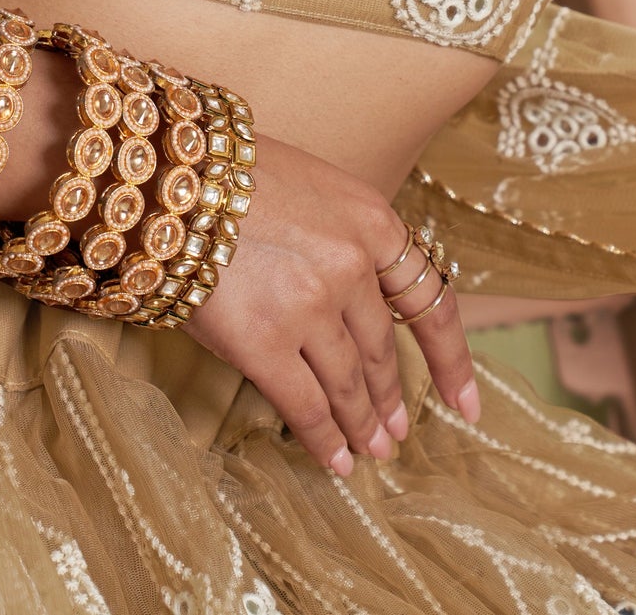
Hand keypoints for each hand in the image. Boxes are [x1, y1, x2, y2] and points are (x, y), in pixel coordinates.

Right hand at [186, 130, 480, 473]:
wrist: (170, 176)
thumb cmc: (235, 176)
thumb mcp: (315, 191)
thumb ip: (345, 243)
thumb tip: (361, 304)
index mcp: (372, 221)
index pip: (429, 301)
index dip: (451, 359)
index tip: (465, 402)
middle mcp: (352, 266)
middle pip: (383, 351)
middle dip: (390, 399)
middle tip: (397, 433)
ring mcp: (311, 307)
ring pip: (349, 385)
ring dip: (362, 425)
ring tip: (370, 452)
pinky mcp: (265, 342)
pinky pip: (306, 406)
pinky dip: (325, 439)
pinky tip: (336, 460)